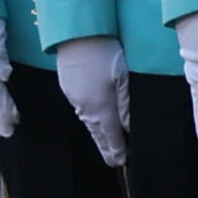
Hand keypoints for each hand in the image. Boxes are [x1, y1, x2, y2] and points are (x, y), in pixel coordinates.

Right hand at [53, 35, 129, 167]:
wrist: (76, 34)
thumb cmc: (105, 52)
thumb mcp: (122, 77)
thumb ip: (126, 105)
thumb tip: (128, 127)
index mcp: (101, 106)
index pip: (111, 135)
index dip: (116, 149)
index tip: (121, 162)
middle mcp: (85, 106)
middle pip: (97, 133)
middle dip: (106, 148)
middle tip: (113, 162)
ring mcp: (74, 97)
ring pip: (88, 122)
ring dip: (97, 135)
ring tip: (105, 146)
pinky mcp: (68, 87)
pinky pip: (80, 110)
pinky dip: (89, 121)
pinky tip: (93, 122)